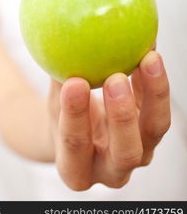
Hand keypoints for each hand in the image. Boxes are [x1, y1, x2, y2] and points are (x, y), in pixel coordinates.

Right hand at [47, 51, 169, 190]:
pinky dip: (157, 80)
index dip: (76, 116)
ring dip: (153, 94)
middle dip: (122, 116)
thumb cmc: (61, 114)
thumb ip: (57, 79)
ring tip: (147, 58)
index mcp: (75, 169)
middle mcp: (111, 171)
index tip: (74, 82)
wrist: (81, 129)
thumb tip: (57, 42)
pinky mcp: (153, 133)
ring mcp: (138, 154)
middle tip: (115, 78)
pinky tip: (149, 52)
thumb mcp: (53, 102)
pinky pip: (160, 108)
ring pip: (153, 130)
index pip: (75, 146)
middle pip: (124, 152)